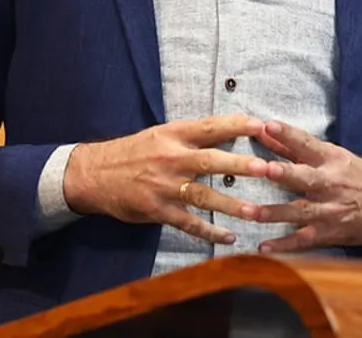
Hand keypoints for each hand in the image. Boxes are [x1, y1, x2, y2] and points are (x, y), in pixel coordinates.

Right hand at [63, 114, 269, 244]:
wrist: (94, 173)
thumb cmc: (133, 152)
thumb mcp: (160, 135)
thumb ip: (191, 136)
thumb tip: (228, 132)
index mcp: (173, 135)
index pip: (209, 127)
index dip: (235, 124)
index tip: (261, 124)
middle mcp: (171, 158)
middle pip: (211, 160)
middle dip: (240, 164)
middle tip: (266, 168)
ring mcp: (164, 186)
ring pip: (203, 195)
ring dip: (231, 205)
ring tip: (256, 212)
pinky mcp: (157, 209)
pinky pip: (188, 223)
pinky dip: (209, 231)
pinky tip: (229, 237)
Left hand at [252, 120, 361, 252]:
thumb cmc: (361, 176)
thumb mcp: (334, 156)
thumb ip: (295, 146)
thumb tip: (265, 130)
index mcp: (332, 160)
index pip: (306, 144)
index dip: (287, 134)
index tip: (267, 125)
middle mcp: (331, 184)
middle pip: (304, 178)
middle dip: (284, 174)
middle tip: (264, 169)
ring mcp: (331, 210)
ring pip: (299, 212)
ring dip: (274, 213)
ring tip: (249, 212)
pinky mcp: (331, 233)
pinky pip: (304, 240)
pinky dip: (284, 245)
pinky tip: (264, 247)